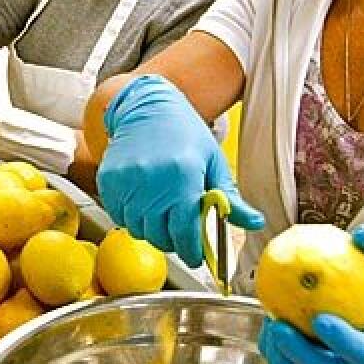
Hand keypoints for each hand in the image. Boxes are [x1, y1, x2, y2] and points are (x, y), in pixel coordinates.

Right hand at [97, 75, 263, 266]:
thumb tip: (255, 222)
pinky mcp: (109, 182)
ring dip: (151, 228)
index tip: (196, 255)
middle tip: (180, 227)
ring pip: (138, 230)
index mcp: (183, 176)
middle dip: (173, 241)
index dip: (192, 252)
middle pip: (160, 237)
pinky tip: (143, 199)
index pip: (185, 234)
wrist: (147, 108)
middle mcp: (152, 181)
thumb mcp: (213, 162)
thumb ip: (230, 198)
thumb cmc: (184, 133)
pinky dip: (132, 216)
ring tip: (161, 208)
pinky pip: (119, 217)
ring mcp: (127, 182)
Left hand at [258, 224, 363, 363]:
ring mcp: (340, 361)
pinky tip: (268, 313)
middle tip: (279, 325)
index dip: (346, 344)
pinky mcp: (319, 355)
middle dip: (300, 354)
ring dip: (282, 356)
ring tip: (270, 322)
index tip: (320, 319)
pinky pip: (290, 361)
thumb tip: (362, 237)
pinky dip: (274, 344)